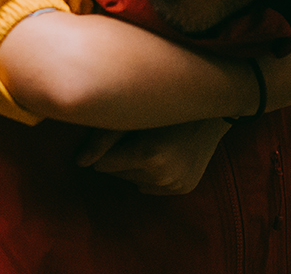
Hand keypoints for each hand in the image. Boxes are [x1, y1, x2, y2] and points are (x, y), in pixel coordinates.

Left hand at [75, 118, 232, 194]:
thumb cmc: (165, 103)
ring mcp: (176, 184)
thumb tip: (78, 163)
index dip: (105, 148)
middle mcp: (163, 175)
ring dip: (134, 166)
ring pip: (134, 181)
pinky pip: (153, 186)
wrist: (212, 105)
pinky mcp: (184, 188)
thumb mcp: (132, 115)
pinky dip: (152, 174)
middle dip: (120, 157)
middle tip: (135, 134)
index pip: (103, 165)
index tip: (113, 133)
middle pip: (117, 175)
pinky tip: (163, 153)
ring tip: (149, 141)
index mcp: (149, 155)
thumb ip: (101, 139)